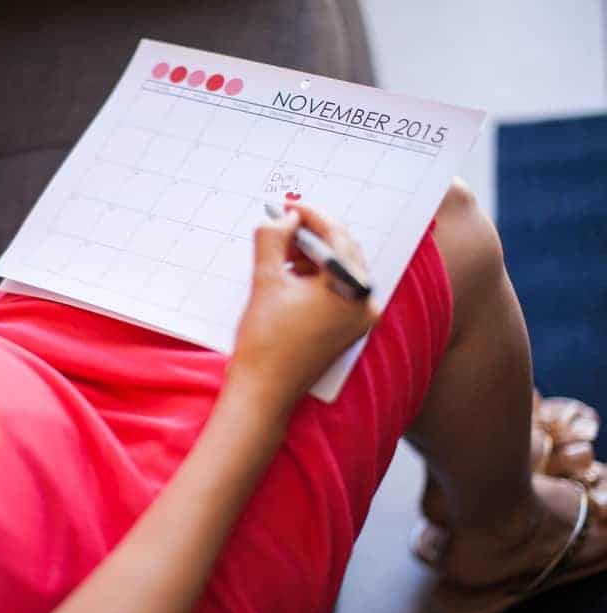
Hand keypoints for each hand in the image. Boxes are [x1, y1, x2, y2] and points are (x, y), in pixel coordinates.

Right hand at [227, 203, 379, 405]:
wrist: (263, 390)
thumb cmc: (266, 341)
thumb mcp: (266, 280)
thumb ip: (273, 239)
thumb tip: (284, 218)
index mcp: (351, 289)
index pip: (336, 237)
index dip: (310, 216)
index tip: (288, 207)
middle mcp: (364, 303)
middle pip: (342, 252)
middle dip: (310, 236)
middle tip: (281, 226)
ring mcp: (359, 318)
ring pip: (340, 270)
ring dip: (312, 257)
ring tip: (279, 257)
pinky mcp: (348, 329)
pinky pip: (338, 290)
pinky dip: (316, 278)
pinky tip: (290, 277)